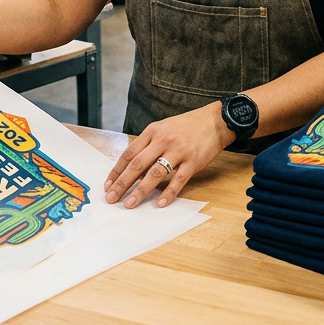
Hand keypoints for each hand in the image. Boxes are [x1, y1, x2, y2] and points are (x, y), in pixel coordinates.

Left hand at [104, 102, 234, 208]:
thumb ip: (148, 144)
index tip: (108, 185)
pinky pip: (178, 179)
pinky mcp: (193, 161)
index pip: (129, 153)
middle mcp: (162, 140)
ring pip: (155, 173)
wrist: (215, 121)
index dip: (117, 171)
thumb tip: (133, 167)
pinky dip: (169, 192)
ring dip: (140, 191)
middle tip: (112, 198)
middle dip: (122, 183)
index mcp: (152, 131)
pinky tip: (160, 203)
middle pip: (137, 165)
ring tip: (130, 204)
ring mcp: (178, 151)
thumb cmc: (187, 126)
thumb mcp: (163, 128)